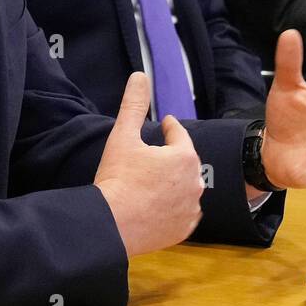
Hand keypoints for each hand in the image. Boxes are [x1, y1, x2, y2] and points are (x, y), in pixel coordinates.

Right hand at [94, 73, 203, 257]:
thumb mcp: (123, 136)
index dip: (170, 127)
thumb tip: (140, 76)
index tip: (165, 124)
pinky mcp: (184, 229)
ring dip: (176, 182)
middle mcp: (194, 182)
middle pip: (185, 162)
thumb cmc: (118, 178)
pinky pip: (184, 212)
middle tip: (157, 153)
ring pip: (187, 187)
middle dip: (173, 155)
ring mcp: (191, 208)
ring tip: (158, 180)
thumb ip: (134, 104)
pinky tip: (163, 204)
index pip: (179, 135)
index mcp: (184, 157)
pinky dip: (176, 207)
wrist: (111, 225)